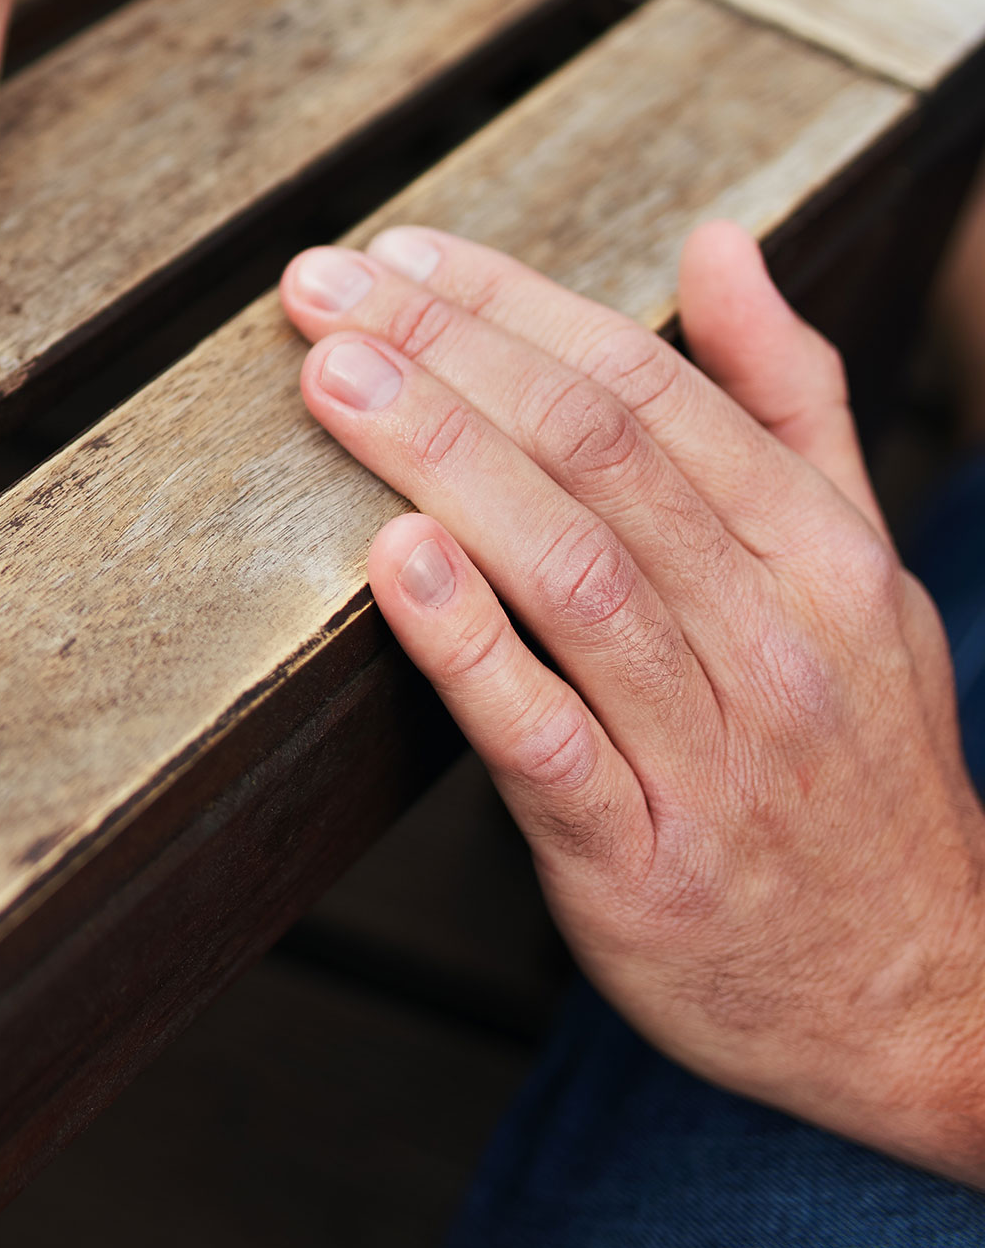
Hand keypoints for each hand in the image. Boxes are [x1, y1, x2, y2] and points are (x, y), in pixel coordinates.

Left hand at [279, 221, 984, 1183]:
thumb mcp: (857, 570)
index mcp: (819, 553)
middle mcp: (775, 638)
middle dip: (449, 355)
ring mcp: (712, 755)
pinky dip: (470, 646)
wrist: (926, 1005)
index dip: (512, 308)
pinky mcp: (642, 864)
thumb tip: (720, 242)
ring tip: (333, 380)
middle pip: (597, 456)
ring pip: (572, 573)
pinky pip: (548, 741)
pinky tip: (394, 561)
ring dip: (441, 460)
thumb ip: (785, 402)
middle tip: (322, 292)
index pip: (648, 387)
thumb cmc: (859, 767)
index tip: (399, 256)